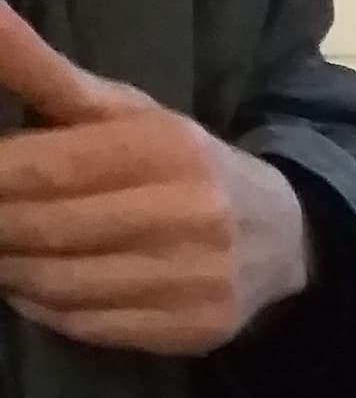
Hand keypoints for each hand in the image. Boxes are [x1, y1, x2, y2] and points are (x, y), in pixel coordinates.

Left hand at [0, 0, 310, 354]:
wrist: (285, 238)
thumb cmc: (182, 165)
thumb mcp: (123, 110)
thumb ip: (41, 68)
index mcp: (164, 148)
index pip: (40, 169)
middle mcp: (186, 214)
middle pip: (41, 228)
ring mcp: (192, 279)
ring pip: (56, 282)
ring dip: (8, 268)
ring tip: (5, 249)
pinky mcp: (192, 328)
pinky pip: (84, 323)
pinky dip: (41, 306)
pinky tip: (33, 285)